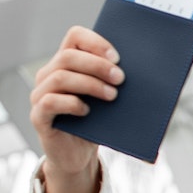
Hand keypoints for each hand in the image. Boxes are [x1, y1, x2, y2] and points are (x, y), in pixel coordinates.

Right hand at [28, 25, 119, 192]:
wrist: (77, 155)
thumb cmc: (95, 123)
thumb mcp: (107, 100)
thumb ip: (117, 83)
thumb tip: (154, 76)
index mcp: (66, 64)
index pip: (75, 36)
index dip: (96, 42)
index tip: (118, 57)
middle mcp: (48, 75)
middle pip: (68, 56)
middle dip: (98, 65)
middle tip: (121, 79)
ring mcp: (40, 94)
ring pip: (60, 77)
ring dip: (90, 84)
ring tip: (112, 96)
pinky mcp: (38, 116)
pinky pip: (49, 102)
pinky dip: (71, 103)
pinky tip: (87, 111)